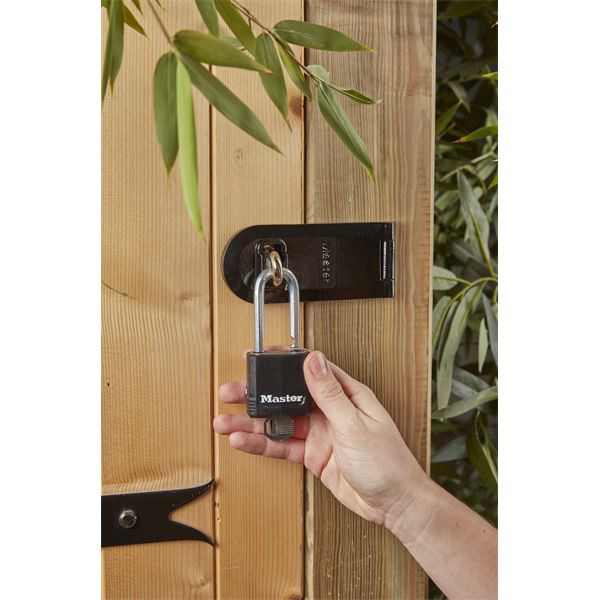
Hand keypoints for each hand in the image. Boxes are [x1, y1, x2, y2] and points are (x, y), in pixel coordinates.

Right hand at [213, 350, 427, 527]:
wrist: (394, 504)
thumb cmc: (388, 462)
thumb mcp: (355, 424)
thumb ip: (329, 393)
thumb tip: (314, 360)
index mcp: (345, 394)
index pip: (309, 369)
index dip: (282, 362)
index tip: (258, 357)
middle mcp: (330, 410)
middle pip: (287, 396)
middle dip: (258, 394)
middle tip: (231, 391)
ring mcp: (319, 432)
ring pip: (280, 422)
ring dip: (252, 423)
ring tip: (225, 422)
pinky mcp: (312, 454)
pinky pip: (282, 446)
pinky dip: (262, 445)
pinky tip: (244, 442)